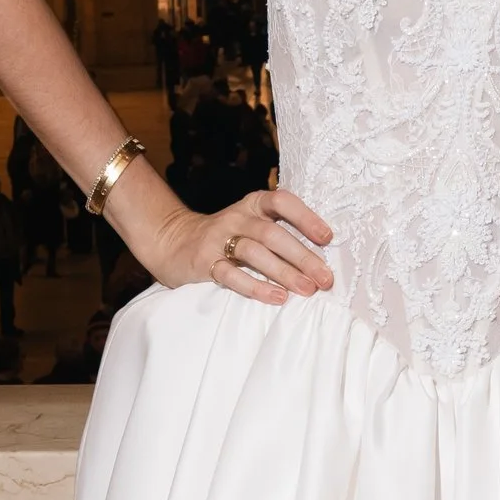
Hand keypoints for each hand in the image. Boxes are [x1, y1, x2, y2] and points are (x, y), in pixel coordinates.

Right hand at [148, 183, 334, 302]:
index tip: (327, 238)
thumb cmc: (227, 237)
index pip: (282, 201)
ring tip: (307, 290)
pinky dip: (255, 287)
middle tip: (325, 278)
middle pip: (272, 234)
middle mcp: (237, 218)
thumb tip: (322, 257)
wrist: (173, 240)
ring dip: (283, 273)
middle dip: (302, 256)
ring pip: (254, 253)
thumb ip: (280, 232)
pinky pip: (231, 275)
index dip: (305, 217)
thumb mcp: (251, 224)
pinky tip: (276, 297)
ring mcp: (219, 240)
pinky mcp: (205, 263)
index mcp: (253, 205)